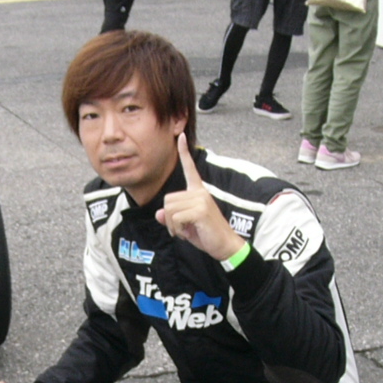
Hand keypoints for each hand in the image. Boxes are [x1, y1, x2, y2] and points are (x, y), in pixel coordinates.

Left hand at [155, 134, 245, 261]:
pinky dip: (176, 229)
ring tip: (184, 231)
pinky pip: (176, 218)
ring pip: (169, 209)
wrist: (224, 245)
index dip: (184, 152)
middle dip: (168, 218)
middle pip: (168, 199)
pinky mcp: (200, 210)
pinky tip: (186, 233)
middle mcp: (200, 192)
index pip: (190, 168)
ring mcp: (201, 199)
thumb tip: (158, 214)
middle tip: (179, 229)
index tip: (181, 136)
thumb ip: (172, 218)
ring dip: (172, 225)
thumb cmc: (206, 234)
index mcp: (198, 191)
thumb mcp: (185, 225)